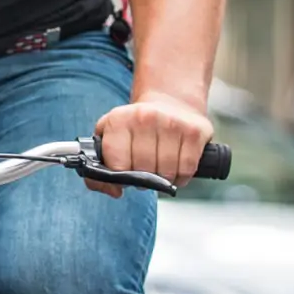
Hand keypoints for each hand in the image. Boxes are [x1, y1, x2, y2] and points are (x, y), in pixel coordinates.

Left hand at [90, 92, 213, 199]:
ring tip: (160, 168)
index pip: (116, 164)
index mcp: (119, 120)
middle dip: (143, 179)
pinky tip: (175, 167)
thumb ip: (99, 167)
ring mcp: (171, 123)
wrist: (171, 102)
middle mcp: (144, 118)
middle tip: (144, 171)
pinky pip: (186, 170)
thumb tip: (114, 191)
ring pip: (166, 173)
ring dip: (163, 180)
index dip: (120, 177)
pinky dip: (181, 177)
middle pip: (142, 171)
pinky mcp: (194, 132)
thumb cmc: (137, 127)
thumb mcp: (110, 137)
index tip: (124, 174)